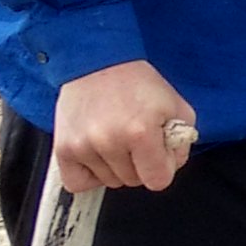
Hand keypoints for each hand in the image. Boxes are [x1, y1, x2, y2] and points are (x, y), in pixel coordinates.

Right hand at [52, 59, 198, 192]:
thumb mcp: (176, 106)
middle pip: (133, 181)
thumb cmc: (137, 83)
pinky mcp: (63, 149)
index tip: (158, 151)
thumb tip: (171, 165)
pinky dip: (89, 175)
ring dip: (115, 166)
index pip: (158, 181)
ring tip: (115, 137)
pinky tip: (97, 155)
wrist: (97, 62)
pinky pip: (78, 183)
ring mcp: (83, 147)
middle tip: (135, 138)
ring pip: (109, 181)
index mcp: (140, 132)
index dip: (163, 167)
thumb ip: (182, 141)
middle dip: (140, 164)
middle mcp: (109, 142)